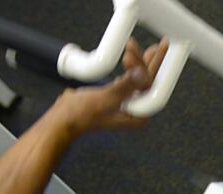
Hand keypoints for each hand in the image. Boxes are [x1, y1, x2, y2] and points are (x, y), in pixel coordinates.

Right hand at [48, 37, 168, 136]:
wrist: (62, 119)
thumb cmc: (80, 115)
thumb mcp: (105, 99)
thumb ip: (124, 86)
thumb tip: (141, 74)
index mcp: (137, 116)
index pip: (151, 87)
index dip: (152, 66)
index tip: (156, 50)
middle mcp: (135, 111)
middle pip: (148, 82)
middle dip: (148, 61)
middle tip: (159, 44)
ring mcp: (127, 104)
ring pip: (139, 79)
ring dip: (139, 61)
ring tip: (140, 46)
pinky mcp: (117, 97)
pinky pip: (129, 79)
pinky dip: (130, 67)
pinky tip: (131, 57)